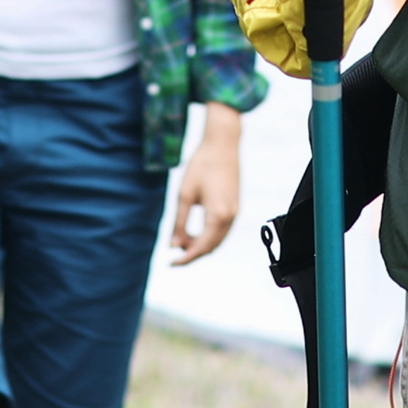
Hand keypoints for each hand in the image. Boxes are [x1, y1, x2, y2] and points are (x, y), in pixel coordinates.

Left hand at [171, 103, 240, 263]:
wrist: (222, 144)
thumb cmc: (201, 165)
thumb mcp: (185, 194)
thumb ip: (179, 222)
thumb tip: (173, 245)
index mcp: (218, 216)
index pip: (201, 248)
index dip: (186, 258)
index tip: (171, 263)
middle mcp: (230, 217)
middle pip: (212, 247)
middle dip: (193, 252)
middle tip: (174, 250)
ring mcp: (235, 212)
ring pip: (218, 240)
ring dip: (202, 244)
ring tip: (182, 240)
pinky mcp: (235, 206)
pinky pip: (223, 230)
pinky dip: (210, 235)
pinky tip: (196, 231)